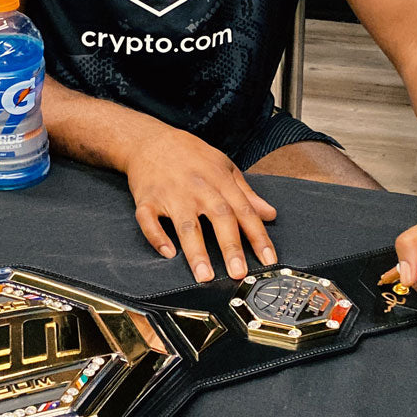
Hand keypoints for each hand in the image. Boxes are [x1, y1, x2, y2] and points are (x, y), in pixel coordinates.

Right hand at [126, 126, 278, 281]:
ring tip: (204, 275)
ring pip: (186, 224)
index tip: (268, 259)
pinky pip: (149, 220)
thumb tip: (270, 214)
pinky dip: (157, 236)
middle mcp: (198, 187)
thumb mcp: (224, 166)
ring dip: (195, 251)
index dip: (258, 236)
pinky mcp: (147, 199)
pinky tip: (167, 252)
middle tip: (238, 272)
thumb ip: (247, 193)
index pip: (244, 210)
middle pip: (218, 218)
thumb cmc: (190, 155)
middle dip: (230, 246)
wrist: (151, 140)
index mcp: (220, 180)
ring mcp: (172, 194)